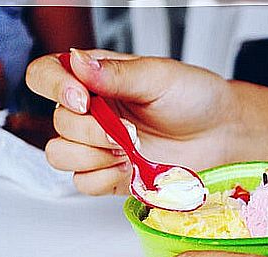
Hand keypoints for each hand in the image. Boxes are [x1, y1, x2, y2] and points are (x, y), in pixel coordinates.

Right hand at [26, 49, 237, 194]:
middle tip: (128, 131)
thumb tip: (78, 62)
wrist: (221, 134)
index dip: (54, 87)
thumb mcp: (159, 76)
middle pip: (57, 123)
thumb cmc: (195, 98)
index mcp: (97, 79)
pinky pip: (82, 183)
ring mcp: (100, 146)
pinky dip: (102, 178)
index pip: (46, 75)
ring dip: (92, 155)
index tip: (83, 99)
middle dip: (91, 130)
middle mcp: (94, 113)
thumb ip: (117, 73)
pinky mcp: (111, 174)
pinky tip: (128, 168)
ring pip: (61, 155)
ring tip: (128, 149)